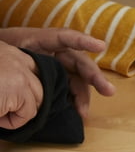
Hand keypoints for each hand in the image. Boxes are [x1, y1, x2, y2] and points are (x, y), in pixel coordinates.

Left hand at [0, 27, 114, 119]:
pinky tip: (76, 112)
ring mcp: (54, 67)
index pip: (65, 37)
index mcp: (40, 40)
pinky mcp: (52, 81)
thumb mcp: (5, 49)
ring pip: (76, 80)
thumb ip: (16, 56)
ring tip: (84, 113)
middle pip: (78, 63)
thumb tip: (43, 61)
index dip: (82, 41)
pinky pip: (67, 89)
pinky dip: (73, 100)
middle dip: (94, 77)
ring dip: (83, 96)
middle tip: (108, 91)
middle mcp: (54, 53)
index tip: (100, 46)